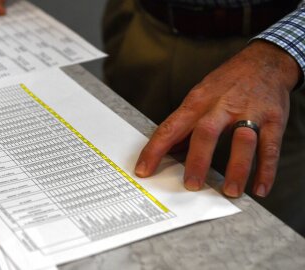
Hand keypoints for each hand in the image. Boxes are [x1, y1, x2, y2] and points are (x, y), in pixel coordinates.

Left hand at [135, 40, 300, 197]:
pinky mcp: (273, 119)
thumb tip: (168, 150)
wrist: (265, 61)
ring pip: (241, 141)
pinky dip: (266, 170)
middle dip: (197, 161)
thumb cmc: (227, 82)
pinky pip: (269, 147)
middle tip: (191, 185)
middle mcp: (221, 106)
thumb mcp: (199, 95)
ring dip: (236, 169)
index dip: (155, 150)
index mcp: (197, 102)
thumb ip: (185, 124)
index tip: (144, 170)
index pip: (171, 127)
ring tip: (230, 191)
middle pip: (206, 133)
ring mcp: (249, 111)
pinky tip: (259, 188)